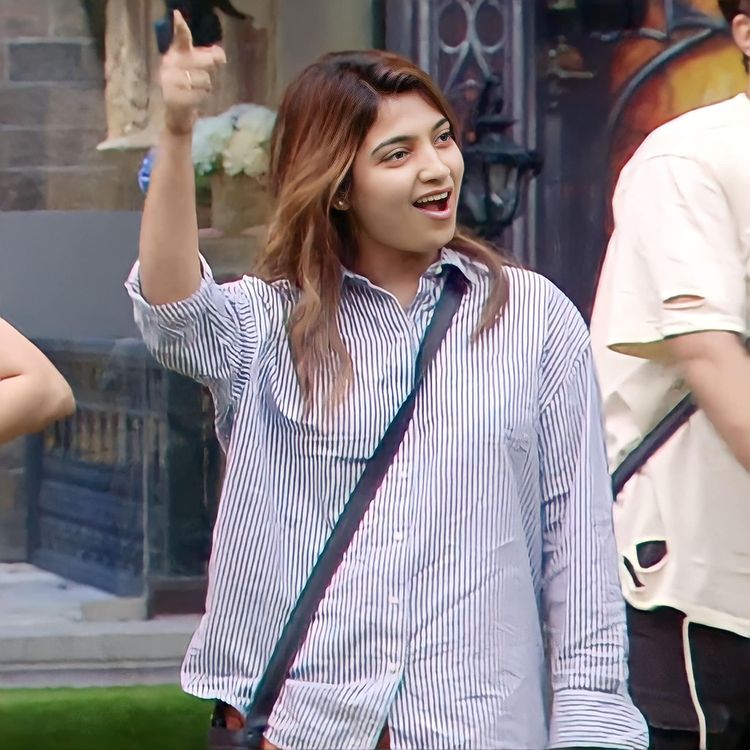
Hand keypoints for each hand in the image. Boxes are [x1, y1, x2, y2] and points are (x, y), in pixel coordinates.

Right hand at [159, 10, 226, 134]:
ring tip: (195, 92)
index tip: (178, 16)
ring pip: (205, 80)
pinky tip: (193, 101)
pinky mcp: (175, 97)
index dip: (181, 28)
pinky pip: (200, 94)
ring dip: (206, 88)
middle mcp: (170, 64)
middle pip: (205, 62)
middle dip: (210, 70)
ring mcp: (170, 81)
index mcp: (176, 54)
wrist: (177, 114)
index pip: (181, 38)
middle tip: (200, 79)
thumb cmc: (190, 88)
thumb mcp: (198, 69)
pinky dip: (201, 99)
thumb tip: (221, 55)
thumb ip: (209, 58)